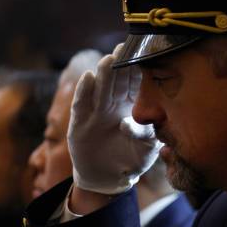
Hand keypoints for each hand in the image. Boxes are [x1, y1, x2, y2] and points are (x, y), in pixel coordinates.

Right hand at [68, 44, 161, 194]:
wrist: (110, 177)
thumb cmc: (133, 160)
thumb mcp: (146, 151)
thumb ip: (145, 136)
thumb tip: (127, 123)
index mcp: (133, 106)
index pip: (136, 84)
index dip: (138, 69)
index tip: (144, 53)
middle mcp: (114, 104)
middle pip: (117, 81)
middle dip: (121, 65)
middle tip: (124, 48)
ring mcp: (96, 111)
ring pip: (100, 89)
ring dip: (103, 74)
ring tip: (108, 60)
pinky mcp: (80, 122)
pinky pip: (81, 104)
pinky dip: (84, 92)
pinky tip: (87, 78)